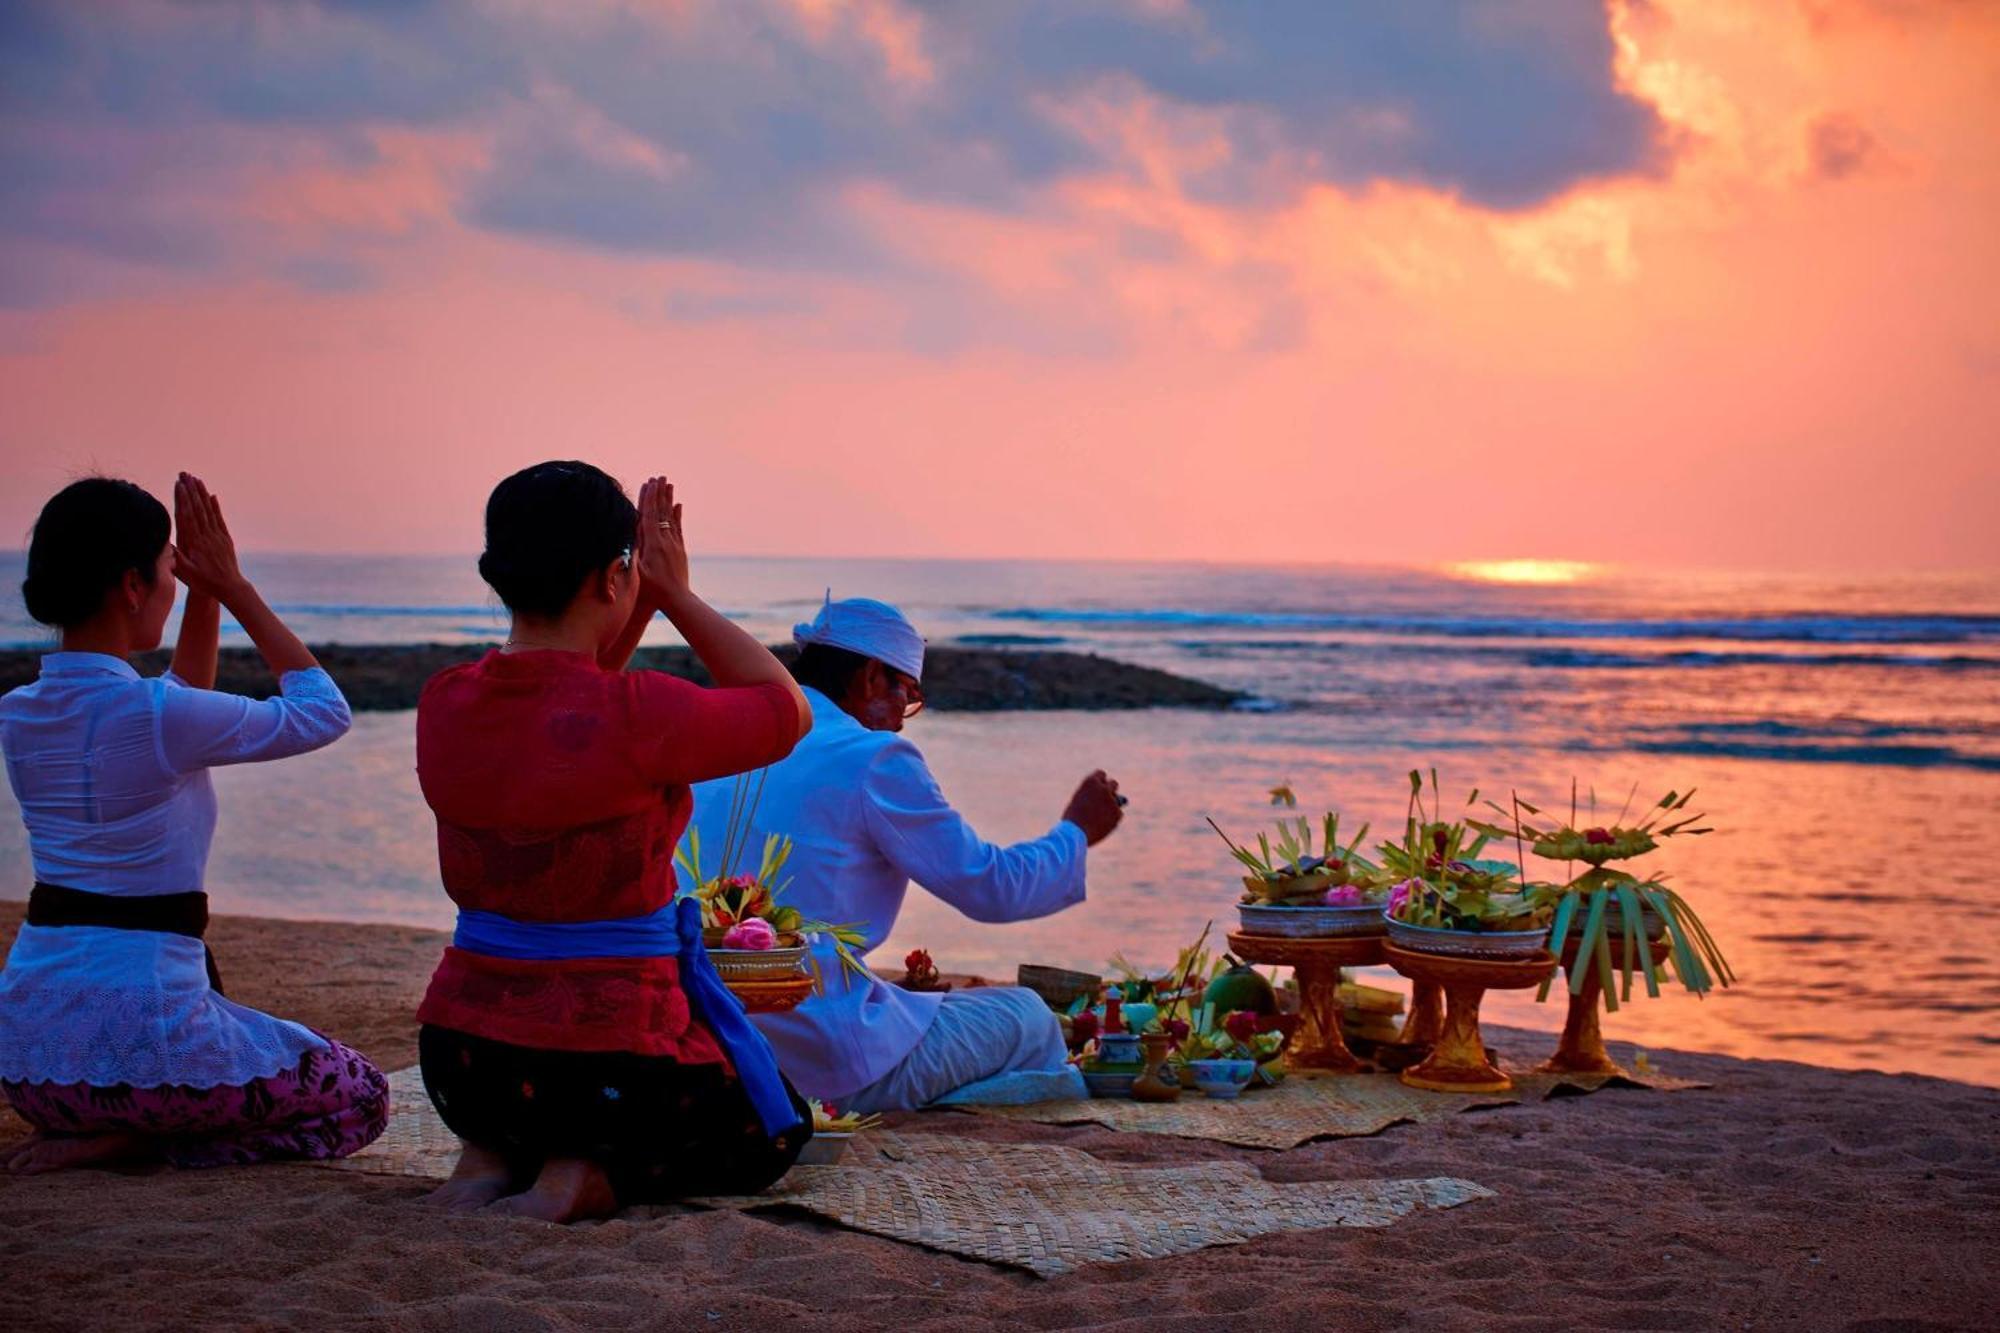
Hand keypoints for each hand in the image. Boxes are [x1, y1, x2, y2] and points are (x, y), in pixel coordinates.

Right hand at [171, 473, 248, 604]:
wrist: (229, 587)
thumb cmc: (204, 582)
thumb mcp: (185, 573)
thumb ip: (175, 557)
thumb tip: (164, 541)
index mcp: (195, 543)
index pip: (187, 516)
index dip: (183, 499)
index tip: (179, 485)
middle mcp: (207, 536)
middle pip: (198, 509)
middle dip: (191, 490)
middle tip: (185, 474)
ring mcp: (218, 536)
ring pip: (208, 511)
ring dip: (202, 494)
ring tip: (197, 479)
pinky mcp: (225, 538)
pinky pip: (219, 519)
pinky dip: (216, 507)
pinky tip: (212, 496)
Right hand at [632, 476, 690, 607]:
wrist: (677, 600)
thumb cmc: (653, 590)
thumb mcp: (638, 573)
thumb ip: (633, 553)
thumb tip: (630, 535)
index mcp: (654, 544)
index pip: (649, 515)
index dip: (648, 498)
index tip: (649, 483)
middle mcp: (667, 541)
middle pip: (661, 512)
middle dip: (659, 493)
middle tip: (659, 476)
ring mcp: (675, 544)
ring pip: (671, 517)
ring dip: (669, 499)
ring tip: (669, 484)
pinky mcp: (680, 550)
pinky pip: (678, 528)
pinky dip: (677, 515)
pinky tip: (678, 505)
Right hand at [1062, 770, 1123, 845]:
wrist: (1075, 833)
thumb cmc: (1073, 818)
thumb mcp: (1079, 801)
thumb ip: (1093, 797)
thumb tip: (1111, 799)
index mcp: (1090, 782)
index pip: (1101, 774)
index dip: (1099, 782)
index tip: (1098, 789)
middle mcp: (1103, 788)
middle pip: (1114, 784)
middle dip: (1110, 790)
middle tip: (1105, 800)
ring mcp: (1111, 800)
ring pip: (1117, 800)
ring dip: (1112, 805)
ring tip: (1100, 817)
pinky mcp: (1117, 813)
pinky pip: (1118, 813)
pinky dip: (1113, 818)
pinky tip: (1102, 825)